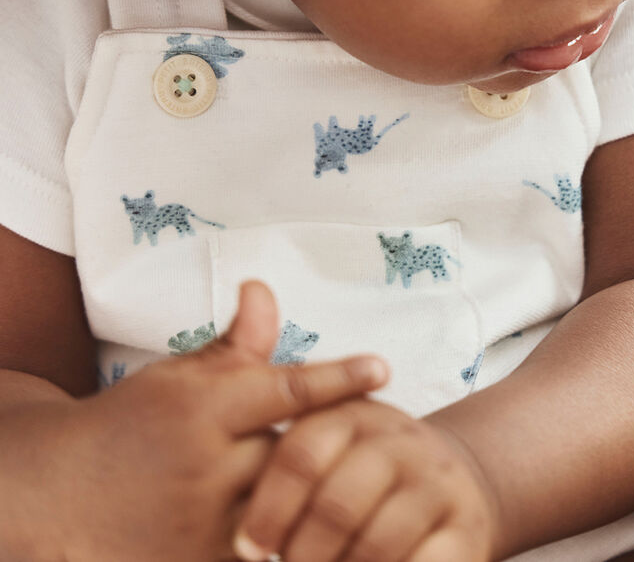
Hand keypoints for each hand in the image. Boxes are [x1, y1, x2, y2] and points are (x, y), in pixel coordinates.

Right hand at [38, 282, 387, 561]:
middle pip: (298, 451)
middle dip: (331, 443)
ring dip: (322, 492)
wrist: (60, 497)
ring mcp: (204, 526)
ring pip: (293, 506)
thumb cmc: (132, 424)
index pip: (285, 390)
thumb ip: (235, 345)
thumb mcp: (179, 376)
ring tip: (354, 481)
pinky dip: (298, 534)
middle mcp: (206, 467)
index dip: (339, 378)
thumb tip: (263, 289)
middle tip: (366, 437)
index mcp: (200, 409)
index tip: (382, 368)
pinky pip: (272, 550)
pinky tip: (319, 524)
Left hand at [234, 398, 496, 561]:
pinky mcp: (467, 530)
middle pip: (336, 504)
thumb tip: (251, 291)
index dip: (269, 507)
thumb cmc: (366, 470)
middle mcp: (401, 440)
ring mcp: (438, 484)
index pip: (302, 453)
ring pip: (376, 545)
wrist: (453, 488)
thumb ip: (281, 395)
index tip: (247, 547)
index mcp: (355, 414)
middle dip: (302, 551)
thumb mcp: (327, 432)